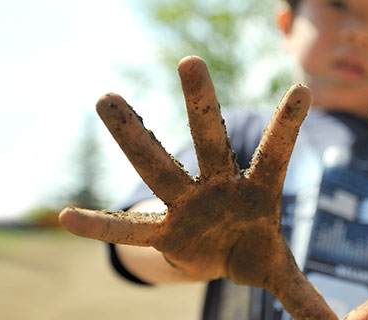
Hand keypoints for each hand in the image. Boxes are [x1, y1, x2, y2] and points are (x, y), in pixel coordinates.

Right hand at [59, 56, 335, 318]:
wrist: (219, 259)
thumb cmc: (253, 249)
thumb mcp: (279, 270)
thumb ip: (301, 293)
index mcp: (256, 192)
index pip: (274, 153)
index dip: (287, 126)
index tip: (302, 90)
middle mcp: (218, 188)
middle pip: (210, 141)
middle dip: (201, 104)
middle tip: (190, 61)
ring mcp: (186, 204)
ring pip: (159, 166)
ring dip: (134, 135)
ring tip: (107, 98)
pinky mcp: (163, 230)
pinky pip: (129, 230)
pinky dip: (101, 227)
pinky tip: (65, 217)